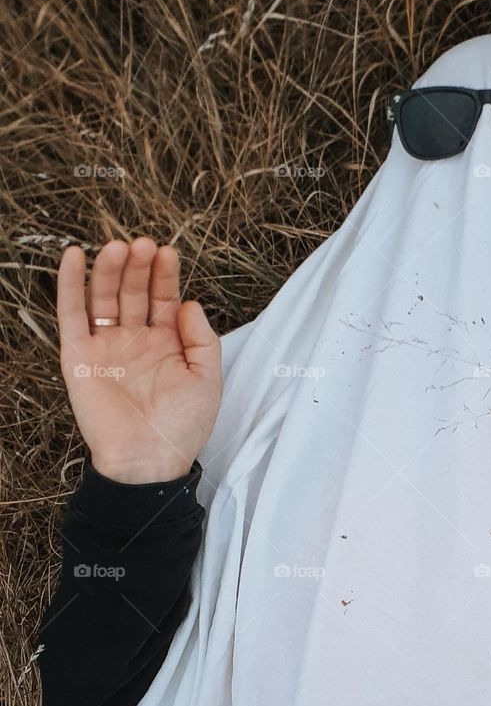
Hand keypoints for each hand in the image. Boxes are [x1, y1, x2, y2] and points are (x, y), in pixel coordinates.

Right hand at [57, 238, 222, 483]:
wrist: (149, 461)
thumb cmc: (182, 425)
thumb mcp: (207, 377)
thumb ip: (202, 338)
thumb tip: (190, 302)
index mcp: (166, 342)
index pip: (163, 297)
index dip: (164, 274)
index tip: (167, 251)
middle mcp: (135, 339)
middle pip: (133, 291)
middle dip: (138, 267)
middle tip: (143, 244)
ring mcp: (106, 346)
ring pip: (103, 298)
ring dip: (109, 270)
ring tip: (117, 247)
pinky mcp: (78, 357)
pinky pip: (71, 316)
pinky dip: (69, 286)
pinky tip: (73, 257)